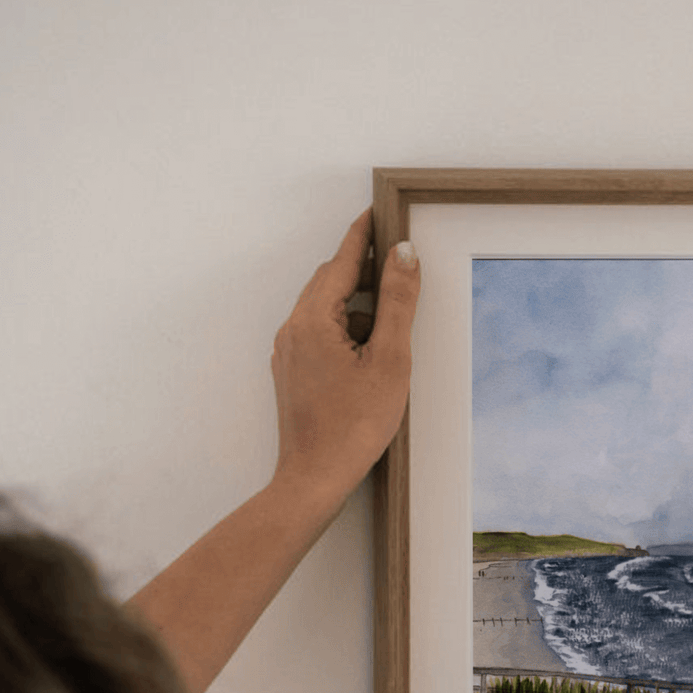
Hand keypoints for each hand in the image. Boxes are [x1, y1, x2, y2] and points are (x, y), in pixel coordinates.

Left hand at [269, 207, 420, 515]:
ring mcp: (288, 353)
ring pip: (326, 311)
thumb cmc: (353, 426)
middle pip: (330, 282)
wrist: (314, 479)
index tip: (379, 213)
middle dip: (362, 270)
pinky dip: (346, 332)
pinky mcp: (292, 374)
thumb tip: (404, 255)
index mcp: (313, 319)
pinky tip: (369, 355)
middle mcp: (293, 330)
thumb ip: (397, 302)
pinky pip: (320, 336)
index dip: (364, 236)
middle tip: (395, 263)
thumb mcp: (389, 360)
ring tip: (390, 328)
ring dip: (357, 308)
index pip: (342, 261)